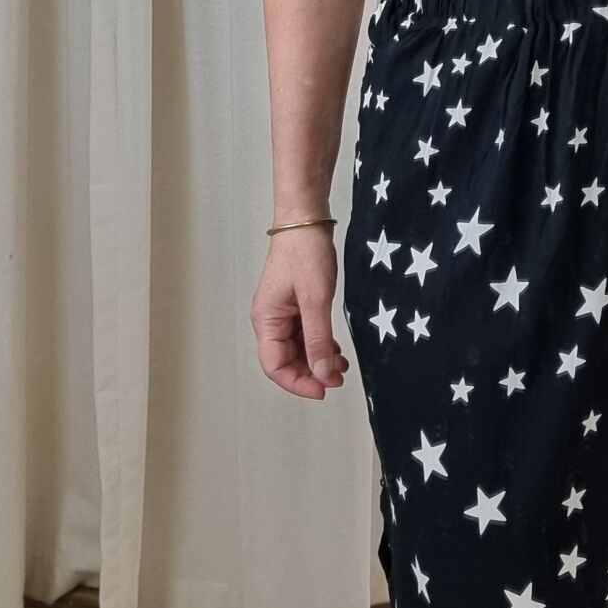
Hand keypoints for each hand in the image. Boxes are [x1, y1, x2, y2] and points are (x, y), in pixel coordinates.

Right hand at [251, 226, 350, 398]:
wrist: (306, 219)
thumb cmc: (305, 252)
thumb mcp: (316, 300)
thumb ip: (318, 339)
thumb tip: (323, 373)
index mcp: (266, 320)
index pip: (275, 366)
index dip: (299, 382)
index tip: (324, 389)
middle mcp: (270, 319)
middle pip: (286, 360)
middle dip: (311, 373)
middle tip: (338, 379)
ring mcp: (283, 311)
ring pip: (297, 348)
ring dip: (317, 360)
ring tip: (341, 366)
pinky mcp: (296, 303)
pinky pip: (305, 333)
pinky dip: (320, 344)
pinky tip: (336, 349)